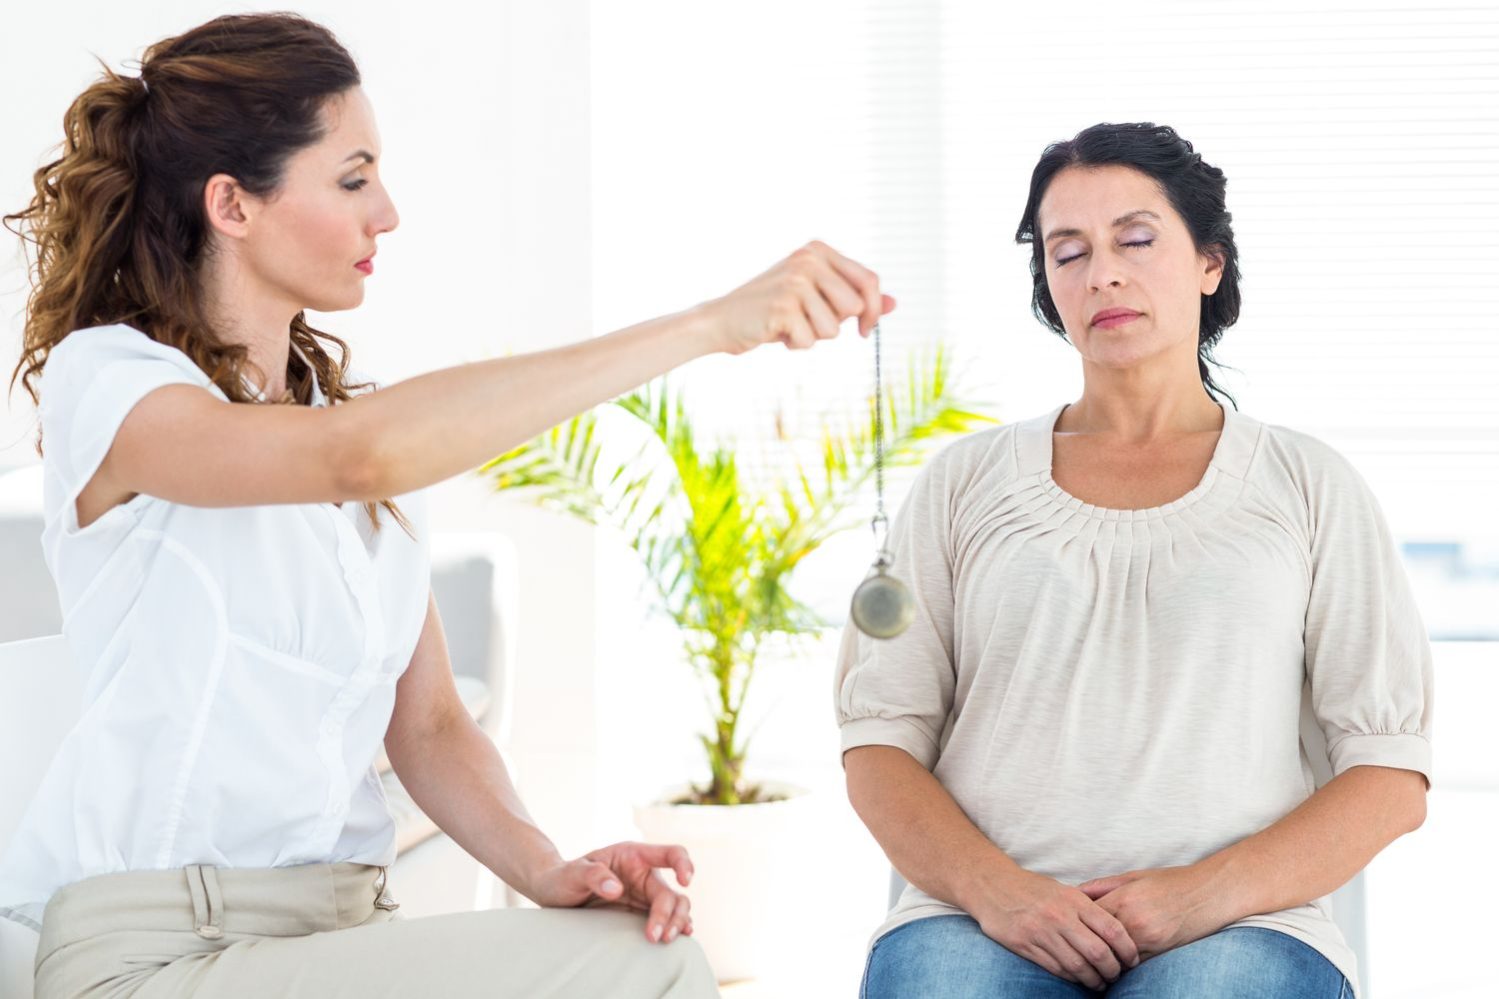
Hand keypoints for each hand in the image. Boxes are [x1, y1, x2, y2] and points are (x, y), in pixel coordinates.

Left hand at [525, 840, 695, 943]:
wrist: (554, 893)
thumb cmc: (563, 877)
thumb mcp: (572, 872)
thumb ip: (593, 875)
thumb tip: (616, 888)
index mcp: (633, 856)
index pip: (669, 853)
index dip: (683, 864)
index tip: (685, 881)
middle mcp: (644, 874)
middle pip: (671, 891)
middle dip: (669, 914)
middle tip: (656, 937)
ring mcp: (644, 894)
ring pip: (675, 906)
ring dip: (676, 922)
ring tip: (664, 940)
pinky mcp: (641, 913)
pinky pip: (666, 918)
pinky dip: (675, 927)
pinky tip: (678, 937)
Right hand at [697, 239, 896, 354]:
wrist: (722, 320)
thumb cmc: (774, 310)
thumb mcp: (816, 298)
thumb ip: (853, 297)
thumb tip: (894, 303)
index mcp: (818, 250)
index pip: (869, 280)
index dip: (874, 310)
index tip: (865, 329)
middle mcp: (808, 259)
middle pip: (855, 306)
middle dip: (836, 324)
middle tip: (806, 321)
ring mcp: (795, 281)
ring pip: (834, 328)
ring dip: (813, 336)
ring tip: (789, 324)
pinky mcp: (783, 306)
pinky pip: (809, 341)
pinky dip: (794, 345)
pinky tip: (775, 332)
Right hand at [971, 868, 1140, 990]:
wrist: (992, 885)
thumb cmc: (1031, 887)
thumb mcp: (1062, 889)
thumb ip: (1086, 906)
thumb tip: (1115, 930)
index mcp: (1073, 900)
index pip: (1112, 929)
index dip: (1127, 949)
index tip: (1132, 960)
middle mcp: (1059, 916)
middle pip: (1098, 953)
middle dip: (1113, 970)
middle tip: (1116, 975)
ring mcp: (1041, 932)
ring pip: (1078, 966)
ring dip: (1093, 980)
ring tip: (1099, 983)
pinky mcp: (1025, 945)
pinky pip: (1056, 969)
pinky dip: (1072, 978)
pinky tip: (1078, 979)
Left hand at [1077, 865, 1226, 962]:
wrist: (1208, 894)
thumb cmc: (1171, 881)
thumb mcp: (1134, 876)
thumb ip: (1103, 885)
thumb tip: (1076, 892)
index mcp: (1123, 899)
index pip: (1087, 916)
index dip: (1077, 920)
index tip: (1071, 922)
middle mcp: (1133, 921)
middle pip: (1097, 938)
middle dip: (1086, 940)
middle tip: (1075, 942)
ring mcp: (1147, 939)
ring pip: (1113, 955)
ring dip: (1103, 955)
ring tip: (1093, 953)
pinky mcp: (1160, 952)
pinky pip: (1134, 965)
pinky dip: (1122, 963)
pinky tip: (1116, 958)